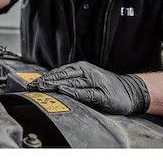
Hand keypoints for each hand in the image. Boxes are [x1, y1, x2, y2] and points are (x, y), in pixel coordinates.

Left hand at [27, 61, 149, 114]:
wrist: (131, 90)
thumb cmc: (106, 86)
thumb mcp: (87, 80)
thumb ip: (71, 80)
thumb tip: (51, 84)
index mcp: (81, 68)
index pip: (58, 72)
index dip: (44, 78)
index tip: (31, 84)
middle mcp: (86, 72)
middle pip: (62, 76)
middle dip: (46, 81)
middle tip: (32, 86)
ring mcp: (94, 82)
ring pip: (71, 82)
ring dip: (55, 85)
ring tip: (42, 87)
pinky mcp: (102, 94)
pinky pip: (85, 92)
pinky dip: (74, 91)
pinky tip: (64, 91)